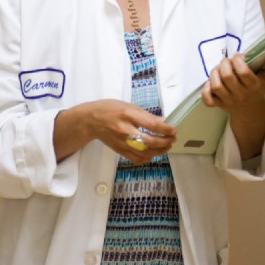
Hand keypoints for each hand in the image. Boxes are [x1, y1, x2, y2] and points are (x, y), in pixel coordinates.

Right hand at [54, 99, 176, 163]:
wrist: (91, 121)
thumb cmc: (110, 109)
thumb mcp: (129, 105)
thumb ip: (145, 114)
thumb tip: (162, 121)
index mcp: (128, 115)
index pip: (152, 124)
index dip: (166, 129)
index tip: (173, 130)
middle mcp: (125, 130)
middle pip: (150, 141)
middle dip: (165, 141)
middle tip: (172, 138)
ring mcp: (122, 143)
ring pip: (145, 153)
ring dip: (160, 151)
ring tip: (166, 146)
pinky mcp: (120, 151)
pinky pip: (137, 159)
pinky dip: (148, 158)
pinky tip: (153, 153)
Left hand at [201, 52, 264, 159]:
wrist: (249, 113)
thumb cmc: (257, 91)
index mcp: (253, 86)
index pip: (243, 73)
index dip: (237, 61)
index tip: (238, 56)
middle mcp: (240, 94)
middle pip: (227, 77)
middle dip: (224, 64)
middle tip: (226, 61)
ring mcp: (228, 101)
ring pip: (216, 86)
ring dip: (214, 73)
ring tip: (218, 69)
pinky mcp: (219, 105)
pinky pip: (208, 100)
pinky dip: (206, 90)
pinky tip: (210, 83)